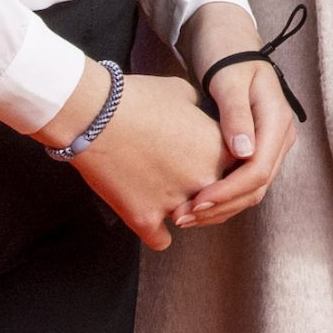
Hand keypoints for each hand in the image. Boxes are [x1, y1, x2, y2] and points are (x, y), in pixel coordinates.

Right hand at [59, 69, 226, 251]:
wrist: (94, 115)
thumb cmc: (138, 97)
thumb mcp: (183, 92)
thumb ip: (201, 111)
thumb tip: (200, 116)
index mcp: (219, 149)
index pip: (238, 169)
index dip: (223, 164)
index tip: (206, 158)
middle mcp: (205, 180)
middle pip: (218, 198)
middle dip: (206, 190)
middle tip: (182, 175)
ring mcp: (176, 203)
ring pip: (191, 220)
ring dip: (183, 210)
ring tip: (164, 193)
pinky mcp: (145, 219)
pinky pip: (161, 240)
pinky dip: (155, 230)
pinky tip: (150, 218)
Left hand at [170, 0, 299, 231]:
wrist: (228, 39)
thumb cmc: (226, 52)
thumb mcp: (229, 78)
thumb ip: (236, 113)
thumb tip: (244, 153)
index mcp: (277, 120)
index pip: (259, 169)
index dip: (229, 190)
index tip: (197, 201)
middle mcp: (279, 136)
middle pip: (256, 186)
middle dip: (221, 206)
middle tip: (183, 216)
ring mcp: (269, 143)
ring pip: (251, 189)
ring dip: (220, 207)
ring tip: (184, 215)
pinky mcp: (255, 148)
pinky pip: (243, 181)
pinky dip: (221, 196)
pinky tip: (195, 201)